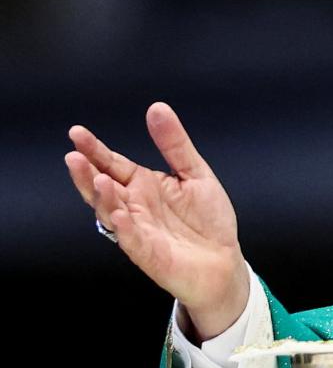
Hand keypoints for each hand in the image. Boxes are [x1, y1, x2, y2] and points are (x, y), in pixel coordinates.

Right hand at [64, 103, 248, 339]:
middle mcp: (133, 206)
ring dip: (102, 197)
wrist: (223, 260)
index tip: (77, 133)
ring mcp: (137, 230)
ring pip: (110, 212)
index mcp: (142, 185)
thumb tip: (157, 107)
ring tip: (98, 179)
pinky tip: (118, 214)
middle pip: (102, 188)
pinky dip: (123, 227)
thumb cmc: (208, 219)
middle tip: (73, 156)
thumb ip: (175, 144)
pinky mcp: (147, 253)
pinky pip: (131, 239)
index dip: (95, 150)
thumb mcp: (195, 173)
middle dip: (86, 174)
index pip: (112, 164)